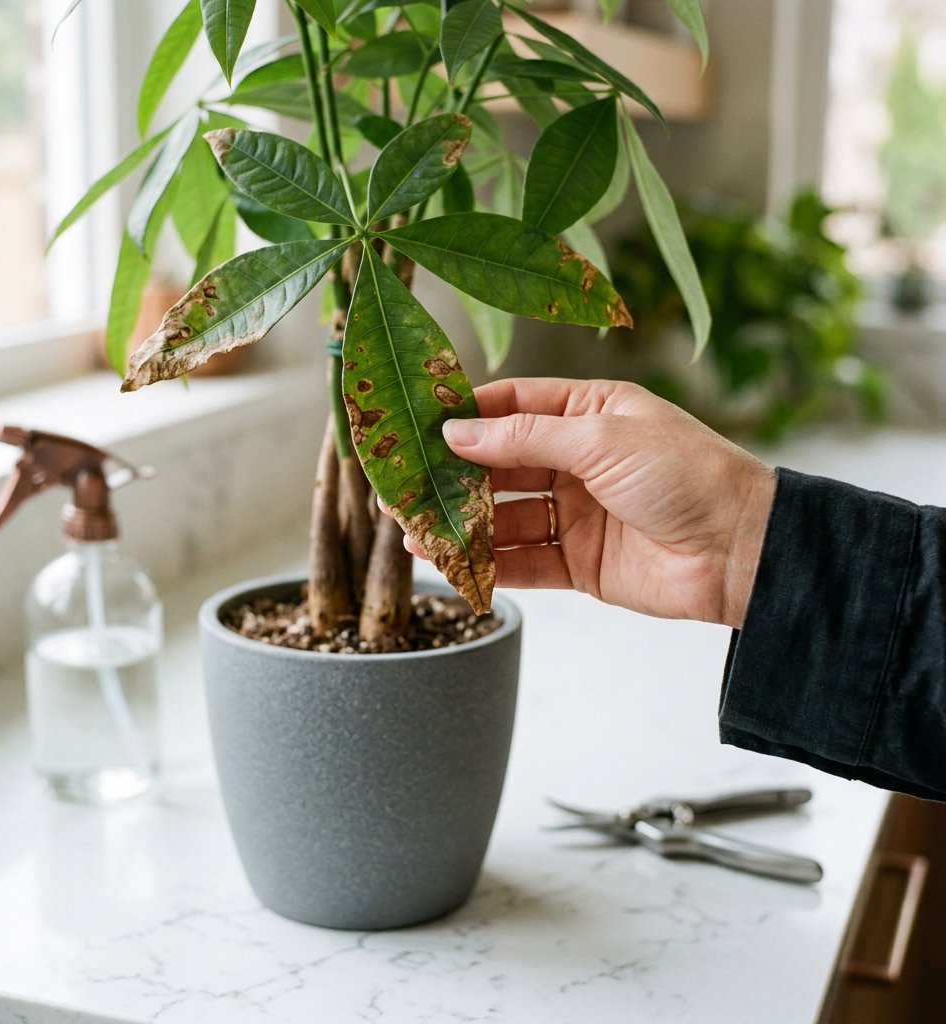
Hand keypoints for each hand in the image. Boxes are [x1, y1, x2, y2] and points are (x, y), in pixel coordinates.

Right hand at [432, 378, 774, 628]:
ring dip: (461, 525)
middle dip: (452, 477)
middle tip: (402, 487)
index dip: (464, 416)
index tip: (416, 426)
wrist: (742, 549)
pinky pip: (524, 562)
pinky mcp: (580, 562)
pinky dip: (489, 565)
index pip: (511, 406)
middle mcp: (577, 460)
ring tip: (414, 531)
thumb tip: (457, 432)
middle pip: (498, 465)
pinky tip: (451, 563)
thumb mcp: (602, 438)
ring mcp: (576, 513)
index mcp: (588, 413)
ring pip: (503, 518)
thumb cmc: (688, 473)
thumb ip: (525, 438)